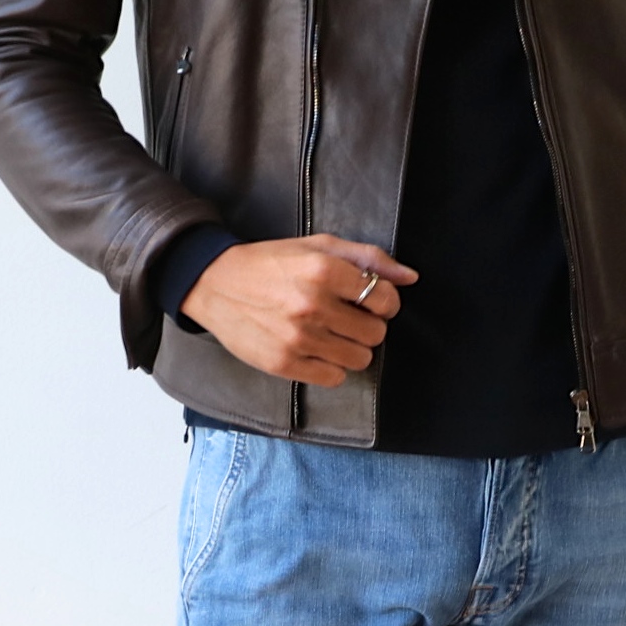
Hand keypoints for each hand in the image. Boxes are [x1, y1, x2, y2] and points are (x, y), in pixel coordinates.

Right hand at [180, 234, 417, 385]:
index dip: (384, 301)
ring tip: (332, 334)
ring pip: (360, 359)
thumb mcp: (318, 246)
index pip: (386, 300)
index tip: (369, 301)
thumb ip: (368, 258)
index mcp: (324, 271)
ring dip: (352, 348)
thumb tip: (410, 277)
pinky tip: (317, 350)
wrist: (215, 284)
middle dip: (368, 325)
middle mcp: (313, 305)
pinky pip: (334, 378)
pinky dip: (332, 367)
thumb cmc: (270, 263)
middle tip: (347, 317)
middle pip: (376, 333)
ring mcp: (298, 338)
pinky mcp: (283, 363)